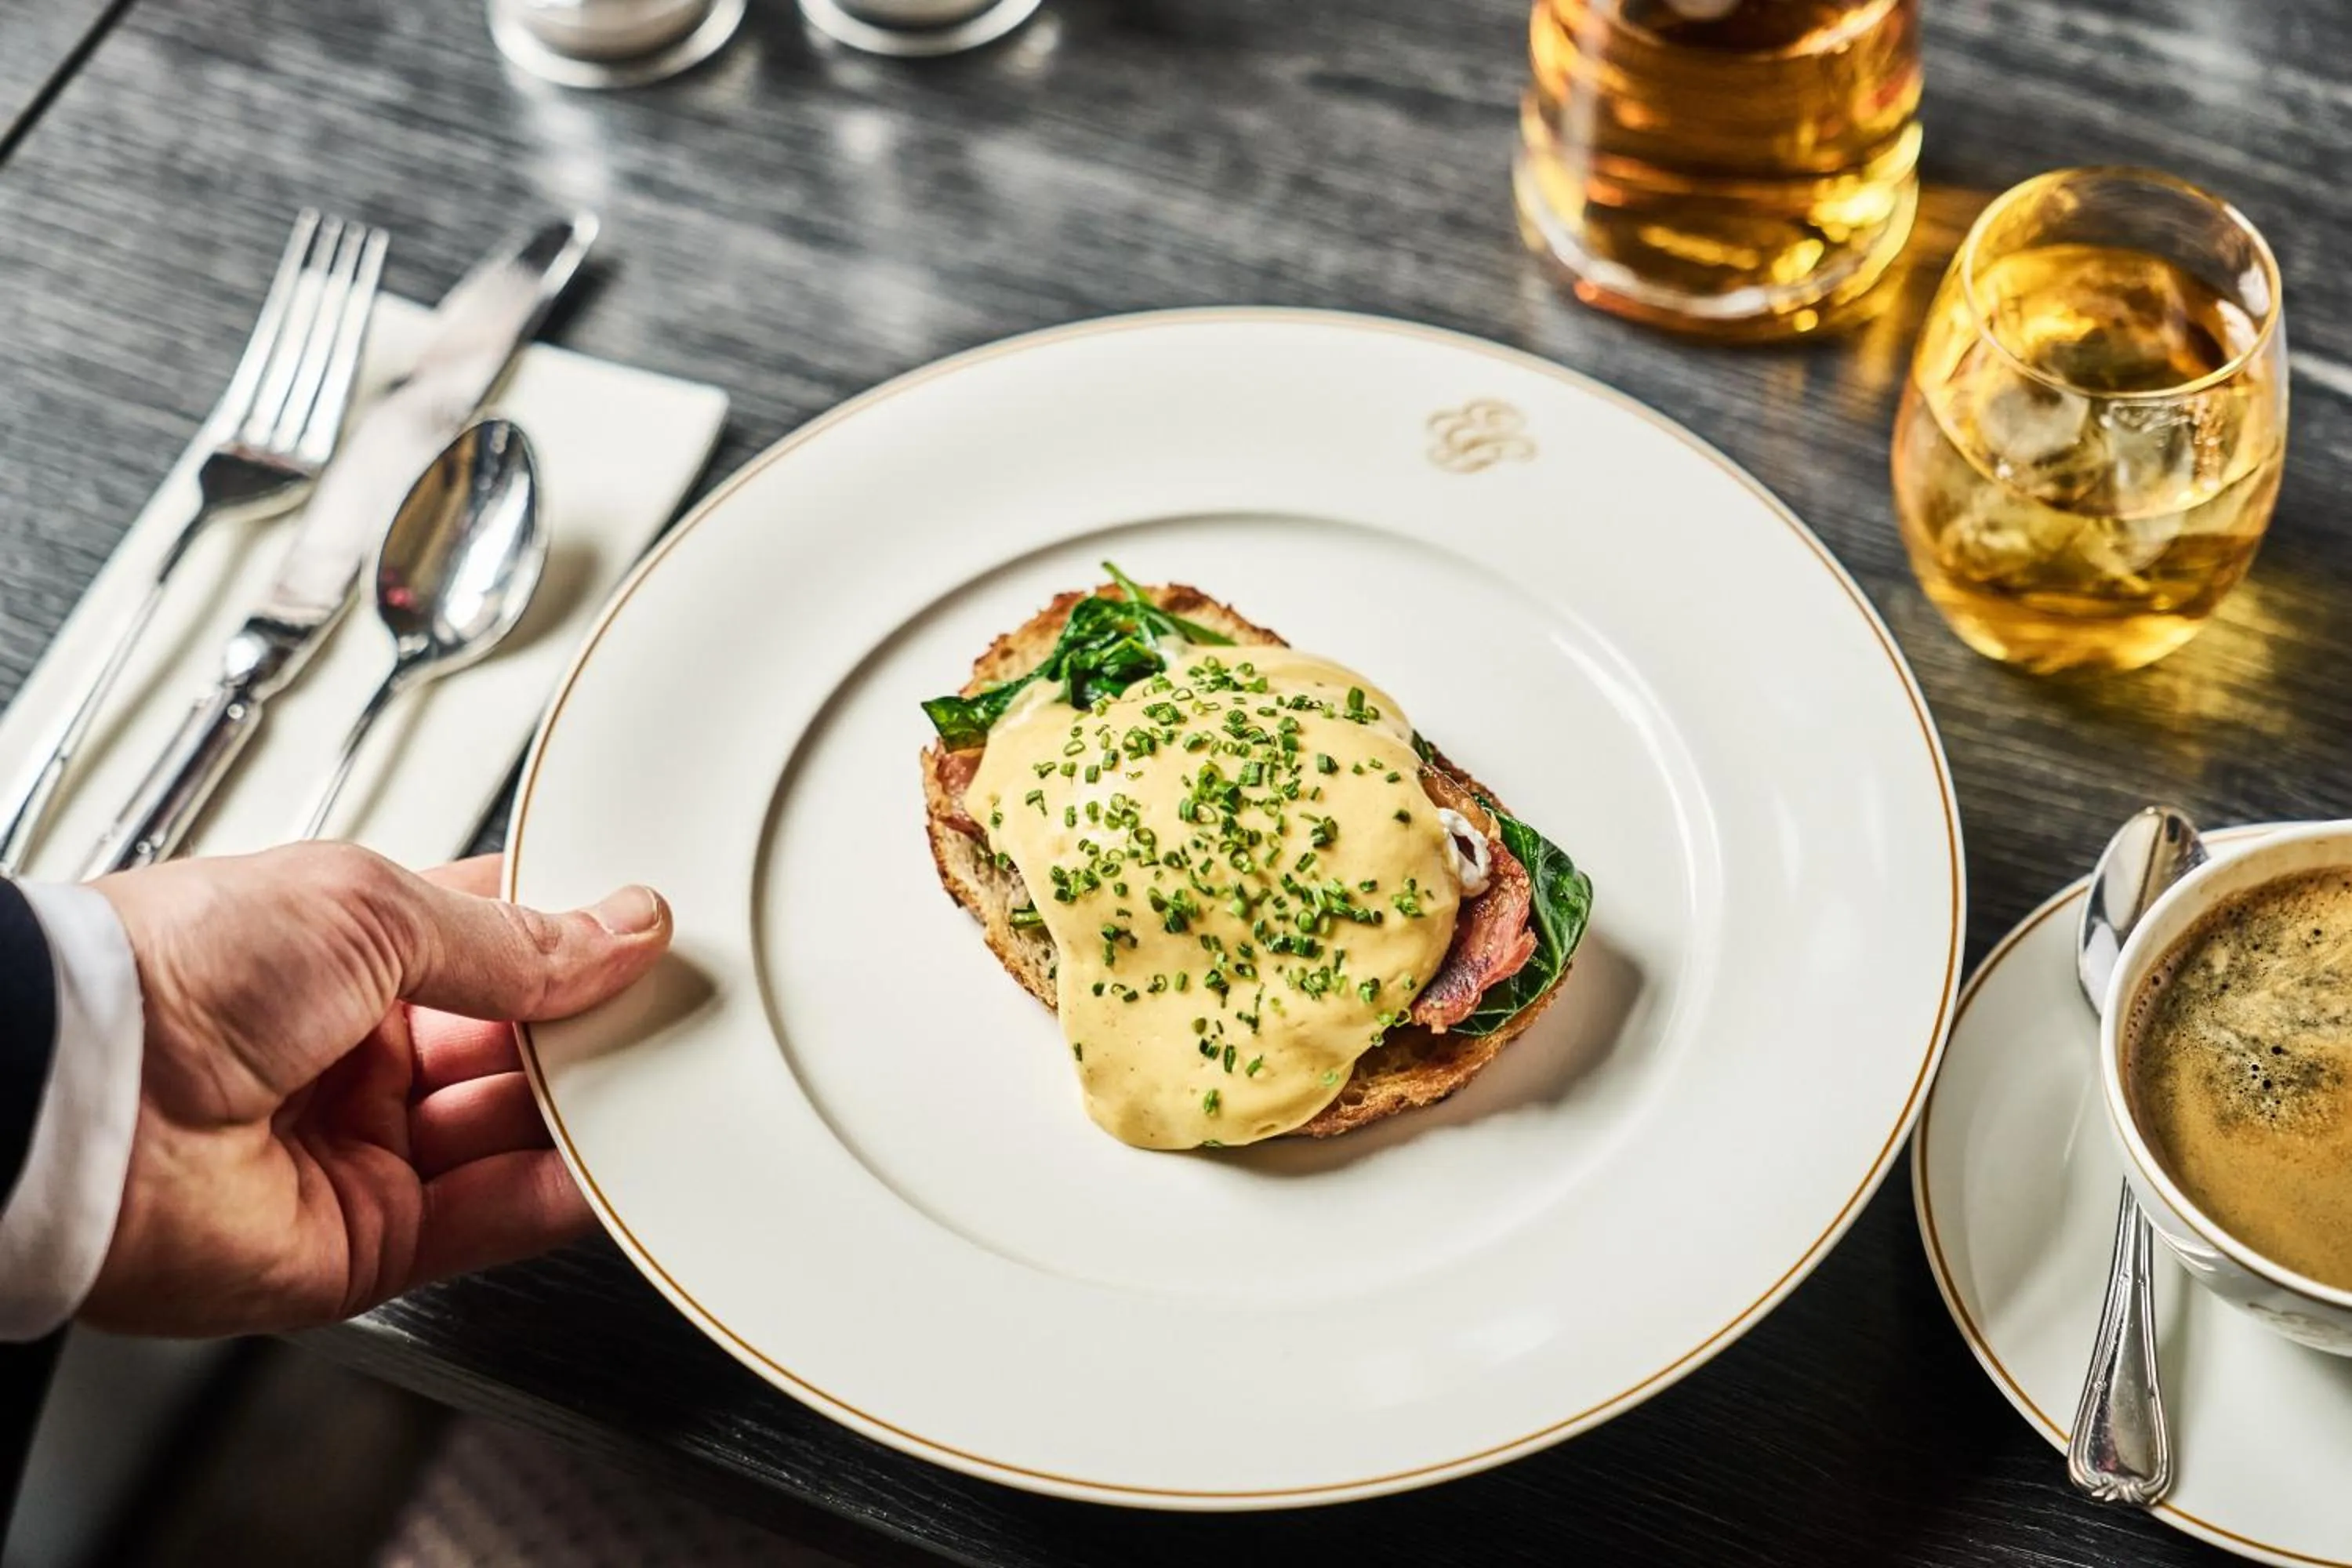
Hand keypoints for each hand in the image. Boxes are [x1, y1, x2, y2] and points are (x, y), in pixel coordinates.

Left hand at [81, 843, 669, 1336]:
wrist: (80, 1100)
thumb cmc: (174, 974)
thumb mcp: (371, 907)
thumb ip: (512, 938)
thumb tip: (618, 931)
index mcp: (348, 954)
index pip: (496, 944)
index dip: (574, 940)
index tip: (651, 937)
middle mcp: (357, 1053)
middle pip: (518, 1046)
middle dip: (593, 1028)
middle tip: (672, 1009)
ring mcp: (365, 1148)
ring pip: (517, 1133)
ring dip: (590, 1110)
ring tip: (661, 1081)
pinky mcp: (372, 1241)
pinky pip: (494, 1218)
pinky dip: (562, 1195)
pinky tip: (612, 1164)